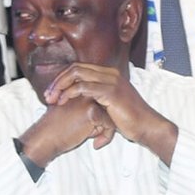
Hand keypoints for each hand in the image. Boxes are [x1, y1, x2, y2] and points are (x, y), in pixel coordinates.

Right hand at [20, 95, 116, 164]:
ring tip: (94, 139)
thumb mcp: (70, 113)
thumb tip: (104, 118)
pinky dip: (106, 136)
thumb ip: (85, 110)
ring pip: (109, 115)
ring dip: (104, 130)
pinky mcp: (92, 111)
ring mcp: (88, 100)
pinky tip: (95, 144)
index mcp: (78, 89)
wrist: (44, 138)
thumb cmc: (55, 130)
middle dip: (104, 124)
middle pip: (106, 107)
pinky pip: (109, 124)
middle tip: (99, 137)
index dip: (100, 118)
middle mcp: (84, 91)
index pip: (100, 101)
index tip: (95, 131)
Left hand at [44, 64, 175, 156]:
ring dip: (60, 86)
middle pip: (75, 68)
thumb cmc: (129, 119)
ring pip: (77, 74)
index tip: (52, 93)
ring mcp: (111, 81)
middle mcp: (110, 73)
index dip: (63, 79)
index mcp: (109, 74)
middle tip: (48, 96)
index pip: (79, 68)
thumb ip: (96, 98)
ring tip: (52, 99)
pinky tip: (63, 102)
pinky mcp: (110, 92)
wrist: (146, 126)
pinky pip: (83, 87)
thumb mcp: (109, 105)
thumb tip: (80, 100)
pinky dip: (70, 93)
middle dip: (58, 81)